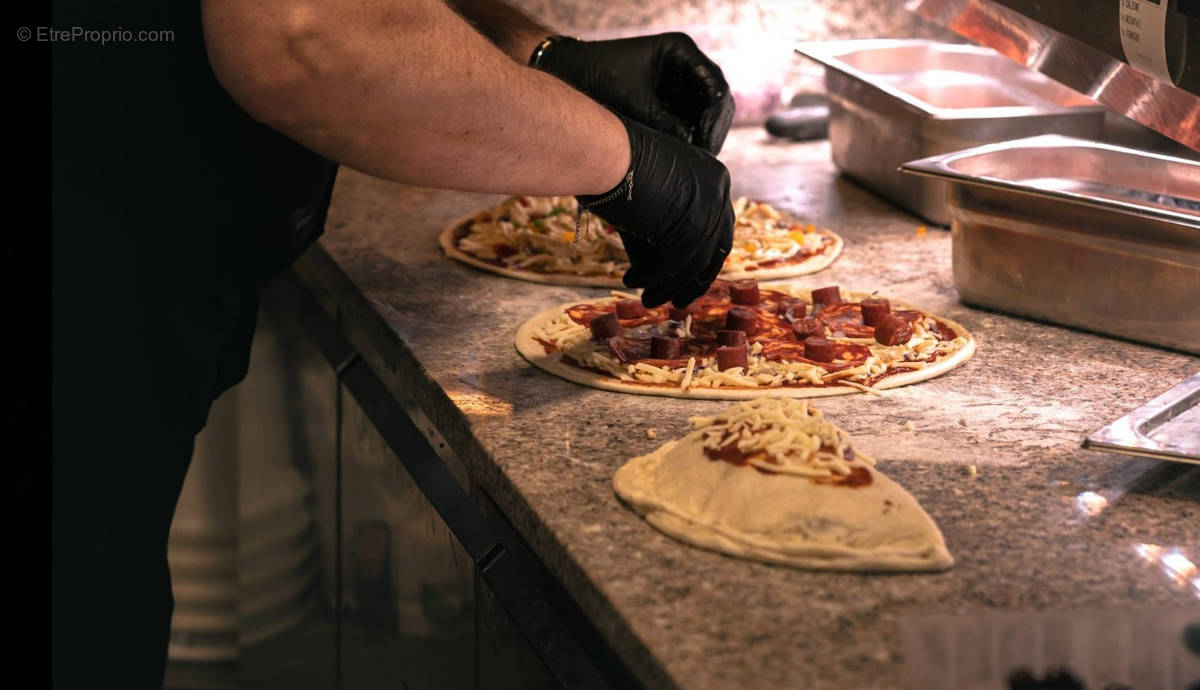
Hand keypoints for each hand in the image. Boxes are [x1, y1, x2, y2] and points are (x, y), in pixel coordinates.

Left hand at [534, 33, 734, 153]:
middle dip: (711, 131)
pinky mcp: (668, 101)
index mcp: (680, 51)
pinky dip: (688, 139)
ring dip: (702, 137)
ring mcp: (677, 83)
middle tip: (704, 159)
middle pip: (714, 101)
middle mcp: (684, 65)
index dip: (714, 118)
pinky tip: (683, 157)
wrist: (568, 74)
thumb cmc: (597, 77)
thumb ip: (664, 123)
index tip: (705, 145)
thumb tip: (691, 150)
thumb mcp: (633, 101)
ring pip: (704, 115)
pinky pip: (688, 121)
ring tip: (695, 162)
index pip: (714, 84)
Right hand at [579, 114, 732, 307]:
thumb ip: (668, 211)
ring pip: (692, 262)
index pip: (718, 225)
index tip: (688, 276)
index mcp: (714, 175)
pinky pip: (673, 265)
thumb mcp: (653, 183)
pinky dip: (652, 278)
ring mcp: (707, 210)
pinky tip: (631, 282)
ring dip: (668, 286)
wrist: (603, 151)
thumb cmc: (614, 158)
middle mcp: (719, 191)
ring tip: (648, 300)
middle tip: (678, 301)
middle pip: (713, 247)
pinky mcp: (689, 228)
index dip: (704, 256)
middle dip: (695, 279)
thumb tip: (662, 249)